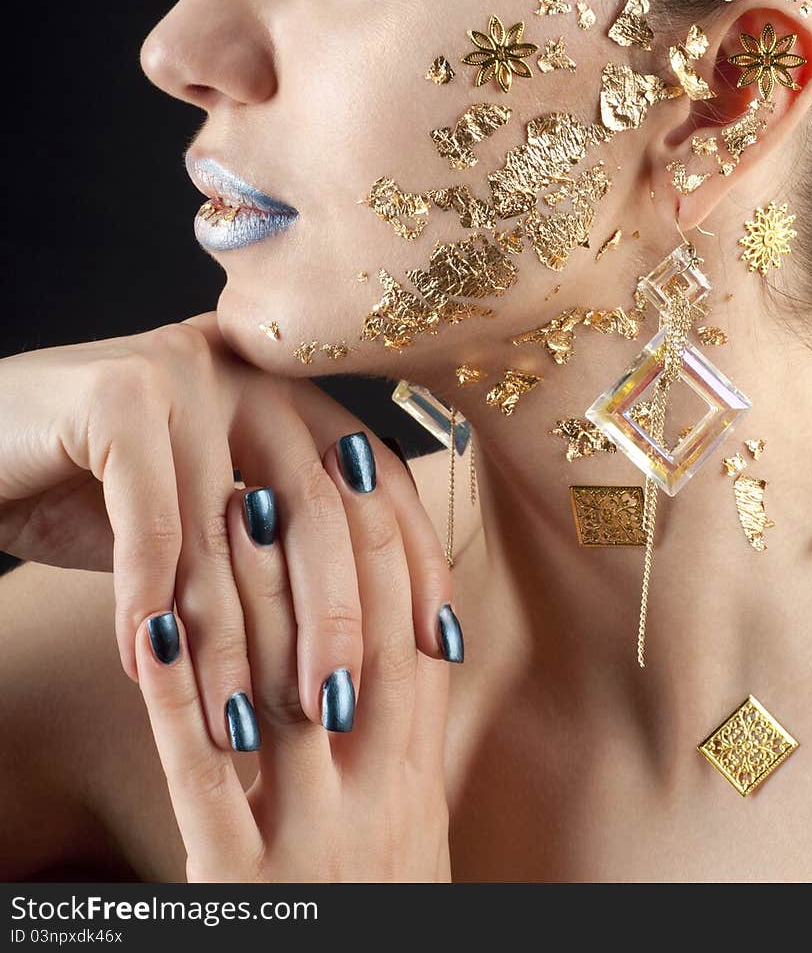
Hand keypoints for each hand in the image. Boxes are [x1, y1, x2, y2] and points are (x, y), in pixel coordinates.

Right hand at [0, 314, 457, 754]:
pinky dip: (148, 600)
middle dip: (336, 617)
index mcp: (286, 390)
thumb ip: (268, 557)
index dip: (413, 561)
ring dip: (234, 639)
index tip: (441, 646)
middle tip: (336, 709)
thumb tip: (356, 652)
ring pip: (230, 525)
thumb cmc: (89, 491)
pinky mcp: (117, 390)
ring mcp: (185, 369)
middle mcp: (248, 369)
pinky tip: (144, 666)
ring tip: (239, 725)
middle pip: (322, 501)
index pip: (376, 478)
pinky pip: (150, 519)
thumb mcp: (198, 524)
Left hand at [135, 439, 452, 881]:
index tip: (370, 461)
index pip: (418, 634)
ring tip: (237, 496)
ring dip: (260, 589)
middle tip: (312, 443)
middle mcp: (377, 800)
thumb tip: (401, 633)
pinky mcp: (243, 881)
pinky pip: (205, 774)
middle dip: (341, 538)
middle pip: (366, 641)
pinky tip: (156, 625)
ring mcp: (312, 838)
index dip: (398, 541)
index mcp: (417, 782)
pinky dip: (178, 694)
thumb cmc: (377, 908)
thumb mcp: (412, 825)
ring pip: (285, 687)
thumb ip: (401, 735)